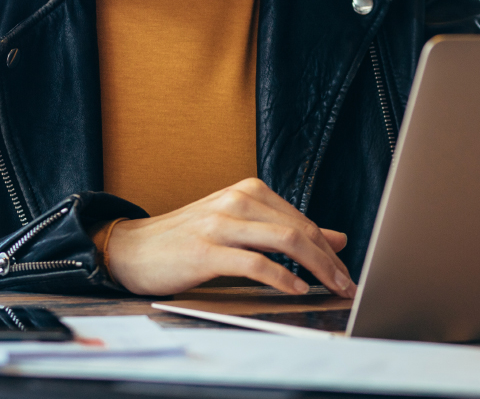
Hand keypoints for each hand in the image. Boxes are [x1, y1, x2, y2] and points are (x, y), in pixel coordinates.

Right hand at [103, 177, 355, 297]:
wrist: (132, 248)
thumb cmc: (188, 239)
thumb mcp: (241, 227)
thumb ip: (285, 230)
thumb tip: (337, 238)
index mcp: (249, 191)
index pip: (303, 220)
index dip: (329, 249)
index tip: (346, 272)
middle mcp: (238, 200)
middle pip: (300, 229)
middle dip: (330, 260)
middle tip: (347, 284)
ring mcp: (221, 223)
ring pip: (285, 241)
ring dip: (316, 268)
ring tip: (330, 288)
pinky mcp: (206, 250)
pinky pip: (254, 263)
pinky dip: (281, 277)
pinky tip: (296, 288)